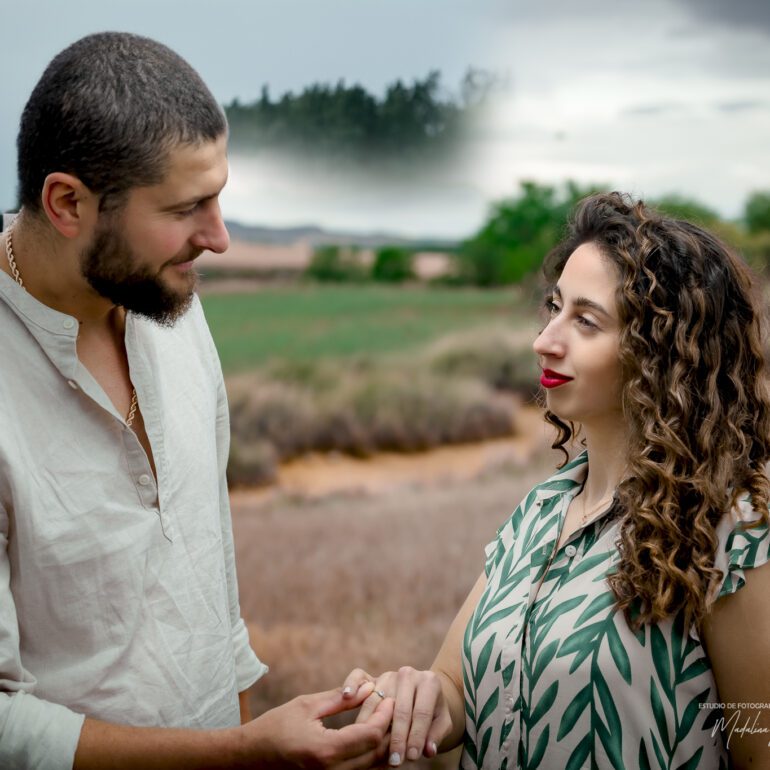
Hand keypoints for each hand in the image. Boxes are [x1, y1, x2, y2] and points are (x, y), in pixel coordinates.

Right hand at [240, 683, 393, 768]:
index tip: (388, 697)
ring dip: (383, 745)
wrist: (249, 758)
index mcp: (324, 751)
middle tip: (393, 707)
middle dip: (389, 730)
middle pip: (376, 755)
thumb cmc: (275, 726)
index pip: (369, 735)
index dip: (384, 715)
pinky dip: (371, 757)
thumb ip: (340, 698)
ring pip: (371, 768)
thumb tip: (369, 688)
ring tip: (387, 721)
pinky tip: (372, 738)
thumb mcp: (307, 705)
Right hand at [342, 668, 451, 766]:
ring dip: (373, 726)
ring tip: (373, 747)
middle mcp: (408, 674)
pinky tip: (347, 697)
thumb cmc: (433, 712)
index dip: (416, 736)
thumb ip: (436, 735)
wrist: (422, 693)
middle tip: (395, 760)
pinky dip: (352, 685)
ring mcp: (388, 675)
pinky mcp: (372, 676)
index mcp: (429, 682)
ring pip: (378, 700)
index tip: (412, 757)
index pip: (422, 712)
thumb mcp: (442, 722)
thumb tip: (429, 750)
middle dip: (397, 738)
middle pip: (400, 709)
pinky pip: (359, 677)